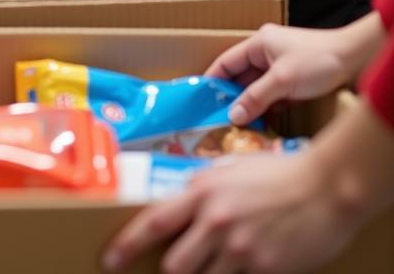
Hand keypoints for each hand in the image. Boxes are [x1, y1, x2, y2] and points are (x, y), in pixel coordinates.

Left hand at [102, 150, 352, 273]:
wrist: (325, 187)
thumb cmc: (275, 173)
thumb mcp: (227, 171)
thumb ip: (200, 191)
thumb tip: (176, 206)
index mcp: (201, 192)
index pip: (153, 224)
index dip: (126, 246)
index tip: (109, 260)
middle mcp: (216, 222)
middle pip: (174, 265)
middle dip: (168, 273)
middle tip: (165, 272)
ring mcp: (241, 250)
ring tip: (208, 269)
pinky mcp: (266, 270)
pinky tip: (239, 272)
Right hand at [205, 23, 360, 125]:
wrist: (356, 58)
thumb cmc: (318, 60)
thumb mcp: (282, 81)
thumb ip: (256, 98)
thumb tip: (233, 115)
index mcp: (257, 44)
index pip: (226, 62)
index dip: (213, 80)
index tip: (202, 99)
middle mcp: (265, 52)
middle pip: (241, 77)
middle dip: (234, 97)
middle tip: (223, 118)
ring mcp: (280, 65)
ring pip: (258, 87)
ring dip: (252, 104)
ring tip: (242, 125)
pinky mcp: (293, 78)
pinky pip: (273, 93)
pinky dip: (268, 106)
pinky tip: (264, 122)